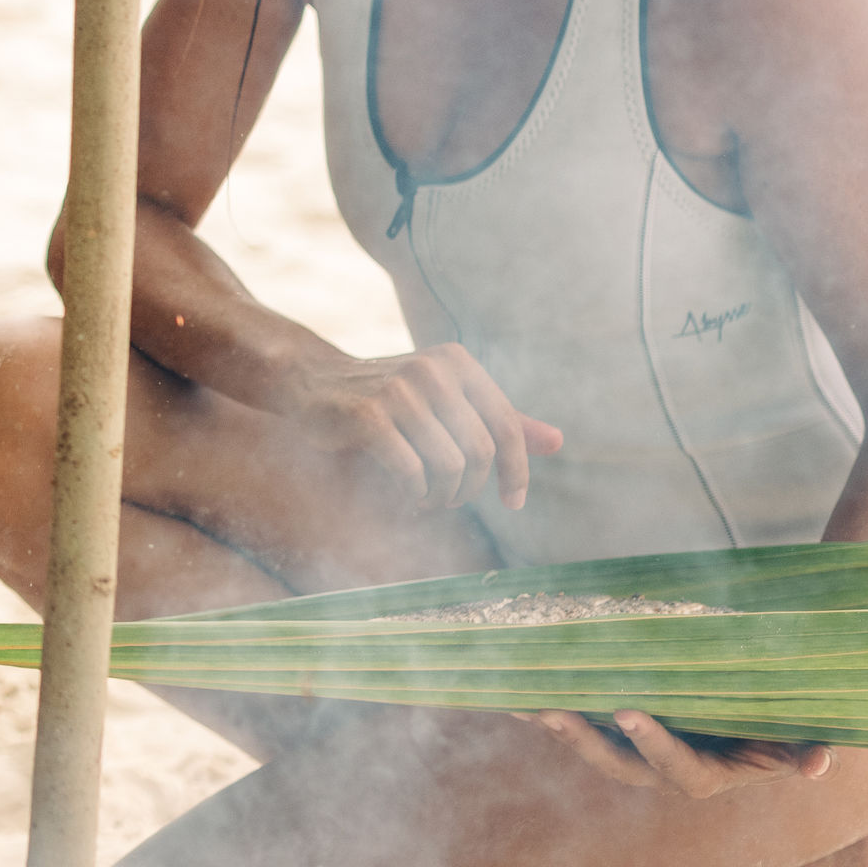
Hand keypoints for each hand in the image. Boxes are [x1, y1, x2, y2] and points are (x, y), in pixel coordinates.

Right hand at [284, 343, 560, 508]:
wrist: (309, 381)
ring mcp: (399, 391)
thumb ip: (497, 419)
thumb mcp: (445, 400)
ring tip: (426, 498)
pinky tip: (407, 495)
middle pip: (481, 452)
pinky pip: (412, 473)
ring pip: (449, 467)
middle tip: (450, 500)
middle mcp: (434, 370)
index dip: (517, 472)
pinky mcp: (368, 416)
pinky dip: (415, 495)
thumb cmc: (385, 396)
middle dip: (470, 489)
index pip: (508, 427)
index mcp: (458, 363)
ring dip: (441, 497)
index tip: (512, 503)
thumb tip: (558, 442)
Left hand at [525, 709, 834, 797]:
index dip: (653, 743)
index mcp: (708, 774)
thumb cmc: (781, 729)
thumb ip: (805, 750)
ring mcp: (638, 753)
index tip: (628, 712)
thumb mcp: (796, 738)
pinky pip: (580, 724)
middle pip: (619, 765)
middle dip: (585, 741)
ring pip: (592, 746)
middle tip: (552, 712)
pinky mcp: (619, 733)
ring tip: (519, 702)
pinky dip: (547, 711)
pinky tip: (510, 694)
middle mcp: (665, 769)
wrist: (762, 725)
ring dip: (556, 727)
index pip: (677, 767)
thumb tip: (823, 764)